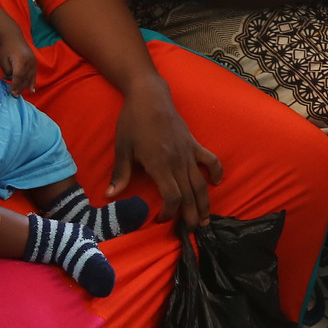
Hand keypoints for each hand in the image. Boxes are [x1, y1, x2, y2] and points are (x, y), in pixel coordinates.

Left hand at [0, 31, 37, 95]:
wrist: (13, 38)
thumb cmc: (5, 49)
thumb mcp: (3, 61)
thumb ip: (8, 71)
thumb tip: (12, 80)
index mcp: (21, 60)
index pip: (18, 76)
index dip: (15, 86)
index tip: (11, 93)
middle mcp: (29, 62)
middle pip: (25, 78)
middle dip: (19, 88)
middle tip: (14, 96)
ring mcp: (33, 62)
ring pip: (30, 78)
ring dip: (24, 86)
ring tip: (18, 94)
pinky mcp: (34, 63)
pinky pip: (34, 75)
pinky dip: (32, 83)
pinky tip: (32, 90)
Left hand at [108, 77, 222, 229]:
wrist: (150, 95)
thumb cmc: (132, 121)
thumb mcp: (123, 148)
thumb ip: (121, 174)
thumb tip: (110, 196)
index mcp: (160, 164)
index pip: (172, 196)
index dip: (169, 213)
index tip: (159, 220)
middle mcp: (178, 161)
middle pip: (189, 195)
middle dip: (191, 215)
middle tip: (191, 232)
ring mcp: (189, 153)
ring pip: (201, 183)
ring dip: (205, 203)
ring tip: (206, 220)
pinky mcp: (194, 144)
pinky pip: (210, 160)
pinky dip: (216, 172)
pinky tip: (217, 182)